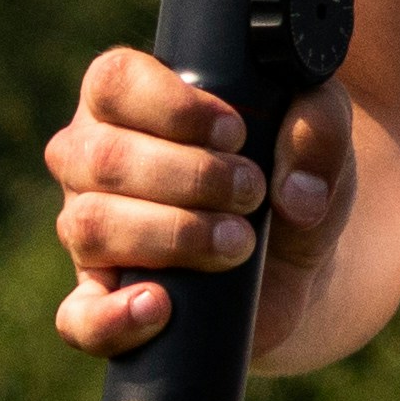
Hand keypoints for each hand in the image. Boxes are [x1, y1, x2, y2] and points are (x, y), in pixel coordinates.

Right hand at [42, 47, 348, 357]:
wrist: (294, 260)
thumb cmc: (288, 175)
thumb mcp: (320, 138)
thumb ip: (321, 128)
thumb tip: (298, 195)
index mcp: (128, 101)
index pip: (113, 82)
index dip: (173, 108)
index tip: (236, 133)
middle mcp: (91, 160)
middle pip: (103, 158)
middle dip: (190, 177)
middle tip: (251, 192)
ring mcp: (88, 232)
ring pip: (90, 226)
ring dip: (173, 234)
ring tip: (238, 242)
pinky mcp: (101, 301)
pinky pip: (78, 317)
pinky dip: (111, 316)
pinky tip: (159, 306)